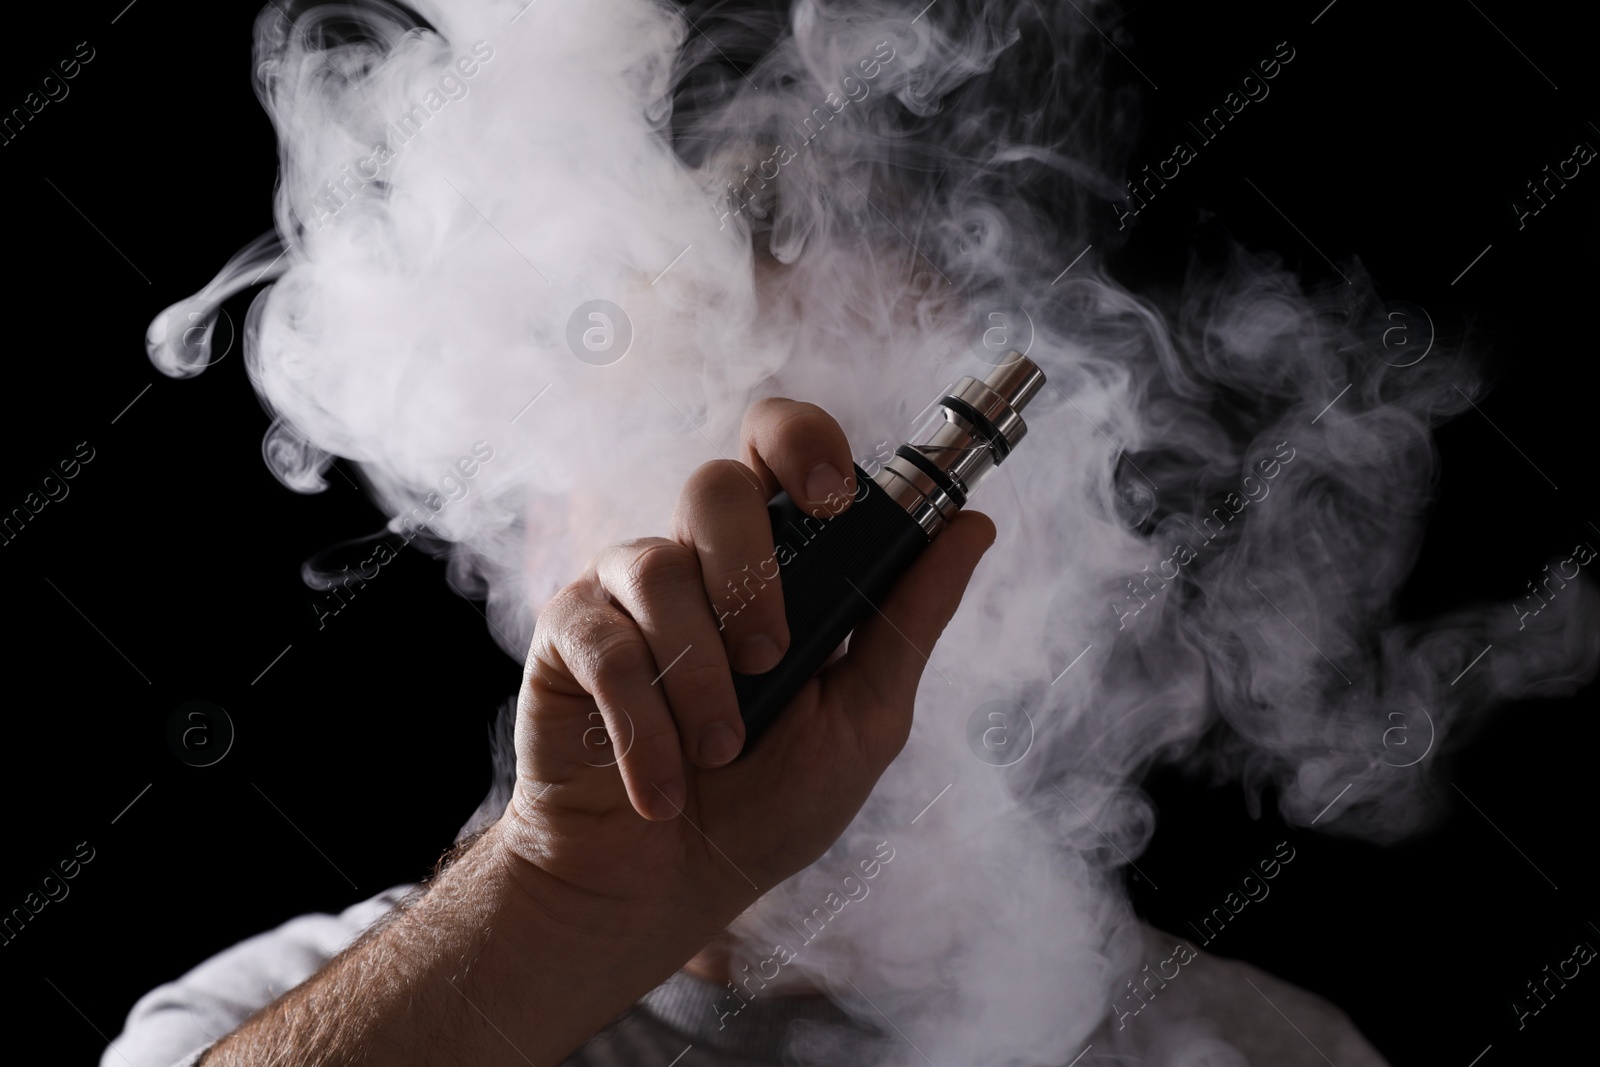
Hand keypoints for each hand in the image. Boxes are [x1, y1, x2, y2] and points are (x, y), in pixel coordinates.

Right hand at [497, 398, 995, 943]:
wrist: (667, 888)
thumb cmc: (768, 805)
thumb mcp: (864, 720)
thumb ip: (908, 622)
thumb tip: (974, 525)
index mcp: (777, 564)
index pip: (780, 447)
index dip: (804, 443)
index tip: (834, 499)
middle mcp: (700, 562)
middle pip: (715, 485)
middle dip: (750, 572)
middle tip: (771, 658)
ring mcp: (628, 594)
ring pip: (659, 569)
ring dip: (702, 674)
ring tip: (720, 751)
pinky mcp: (570, 636)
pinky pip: (608, 643)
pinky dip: (644, 725)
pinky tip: (662, 787)